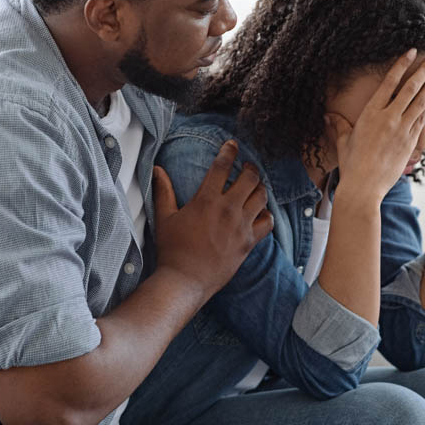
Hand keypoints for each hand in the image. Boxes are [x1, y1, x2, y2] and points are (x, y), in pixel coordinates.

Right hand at [152, 140, 272, 300]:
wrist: (185, 280)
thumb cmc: (172, 249)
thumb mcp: (164, 218)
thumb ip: (163, 191)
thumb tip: (157, 169)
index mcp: (206, 200)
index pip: (222, 166)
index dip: (229, 151)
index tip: (232, 144)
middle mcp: (227, 210)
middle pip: (250, 178)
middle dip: (250, 168)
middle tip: (247, 167)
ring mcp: (241, 226)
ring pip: (261, 197)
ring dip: (259, 188)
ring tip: (255, 187)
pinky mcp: (249, 242)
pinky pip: (267, 221)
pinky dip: (266, 214)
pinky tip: (260, 212)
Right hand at [327, 49, 424, 201]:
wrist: (364, 187)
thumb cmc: (351, 164)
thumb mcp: (344, 141)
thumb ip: (338, 125)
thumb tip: (328, 115)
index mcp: (371, 113)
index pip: (389, 83)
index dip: (402, 65)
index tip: (412, 52)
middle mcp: (388, 118)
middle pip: (410, 88)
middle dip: (424, 71)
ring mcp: (402, 130)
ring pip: (421, 102)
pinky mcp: (410, 142)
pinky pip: (423, 119)